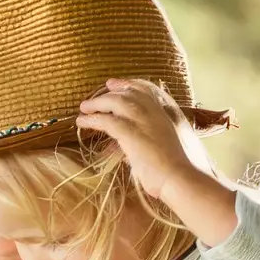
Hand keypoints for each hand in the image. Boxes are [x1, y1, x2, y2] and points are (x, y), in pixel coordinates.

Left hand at [76, 78, 209, 202]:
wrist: (177, 176)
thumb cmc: (170, 170)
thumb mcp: (159, 149)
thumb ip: (144, 143)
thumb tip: (127, 151)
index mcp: (162, 114)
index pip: (144, 90)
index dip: (128, 84)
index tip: (114, 83)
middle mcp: (153, 112)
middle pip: (127, 93)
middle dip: (109, 91)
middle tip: (95, 93)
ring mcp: (142, 120)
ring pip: (115, 101)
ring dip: (97, 103)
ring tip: (83, 108)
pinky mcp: (130, 132)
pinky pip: (106, 120)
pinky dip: (92, 119)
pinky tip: (82, 122)